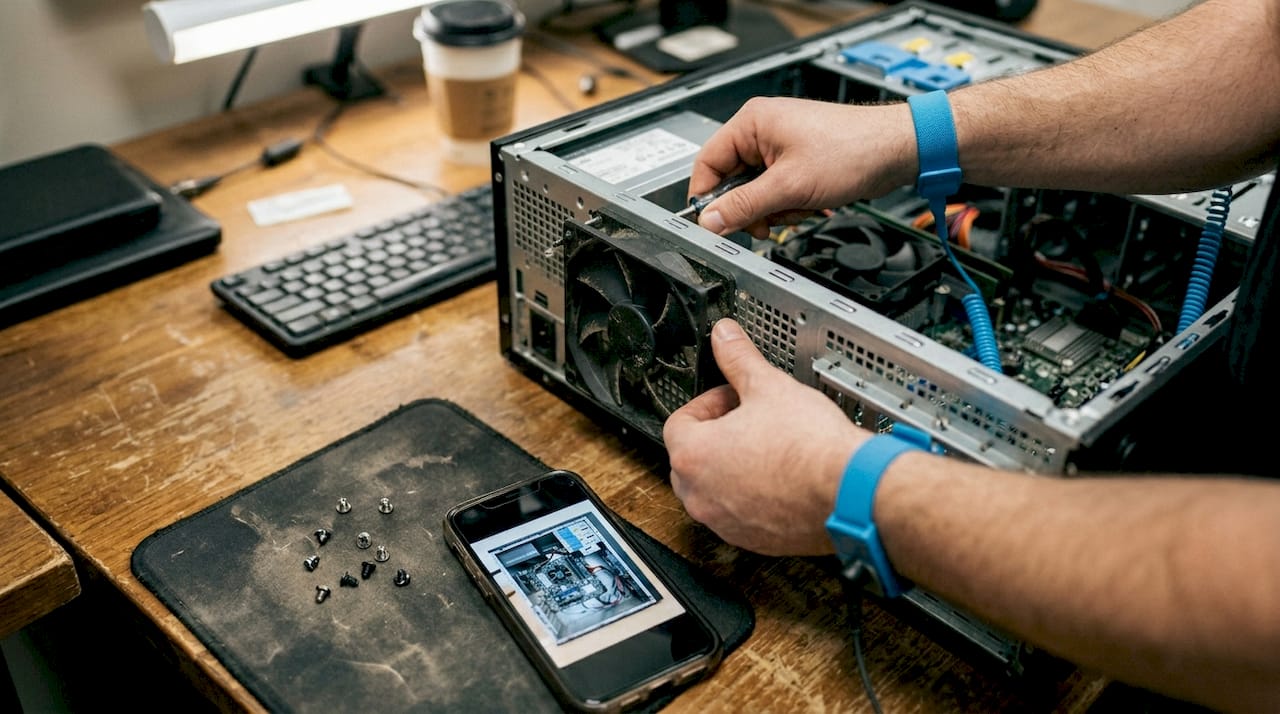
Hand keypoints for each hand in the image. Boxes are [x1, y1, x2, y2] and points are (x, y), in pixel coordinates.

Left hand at [663, 319, 870, 555]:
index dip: (707, 403)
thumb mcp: (769, 386)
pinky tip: (783, 477)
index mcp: (693, 456)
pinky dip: (753, 496)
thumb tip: (725, 337)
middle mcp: (701, 496)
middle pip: (692, 458)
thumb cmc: (810, 446)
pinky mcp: (754, 541)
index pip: (679, 422)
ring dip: (732, 468)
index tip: (733, 397)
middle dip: (716, 436)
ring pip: (714, 489)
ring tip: (768, 447)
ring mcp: (726, 523)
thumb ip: (738, 359)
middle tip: (748, 420)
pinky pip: (740, 514)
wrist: (852, 490)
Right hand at [690, 97, 916, 239]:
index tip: (714, 224)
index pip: (707, 163)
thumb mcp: (789, 187)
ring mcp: (780, 145)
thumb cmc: (854, 150)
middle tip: (767, 223)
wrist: (897, 150)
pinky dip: (789, 204)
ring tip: (800, 206)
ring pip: (755, 191)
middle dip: (751, 207)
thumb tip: (710, 221)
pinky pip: (776, 190)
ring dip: (775, 208)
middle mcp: (762, 130)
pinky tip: (809, 204)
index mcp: (751, 123)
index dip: (707, 197)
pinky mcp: (796, 160)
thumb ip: (744, 206)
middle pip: (732, 181)